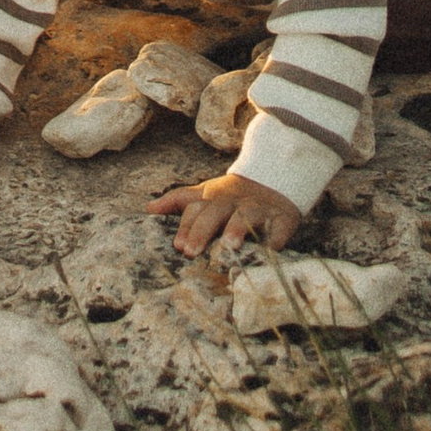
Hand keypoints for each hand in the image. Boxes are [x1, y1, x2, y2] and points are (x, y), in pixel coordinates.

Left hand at [149, 169, 301, 257]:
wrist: (274, 179)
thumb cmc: (231, 197)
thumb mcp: (205, 194)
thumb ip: (178, 201)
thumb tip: (148, 209)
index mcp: (213, 198)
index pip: (194, 209)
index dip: (186, 227)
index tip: (179, 246)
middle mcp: (232, 203)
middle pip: (214, 213)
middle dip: (202, 231)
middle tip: (191, 251)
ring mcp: (257, 210)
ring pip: (245, 217)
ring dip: (236, 229)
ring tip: (228, 244)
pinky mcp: (281, 219)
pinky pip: (277, 230)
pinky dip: (274, 239)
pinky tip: (269, 251)